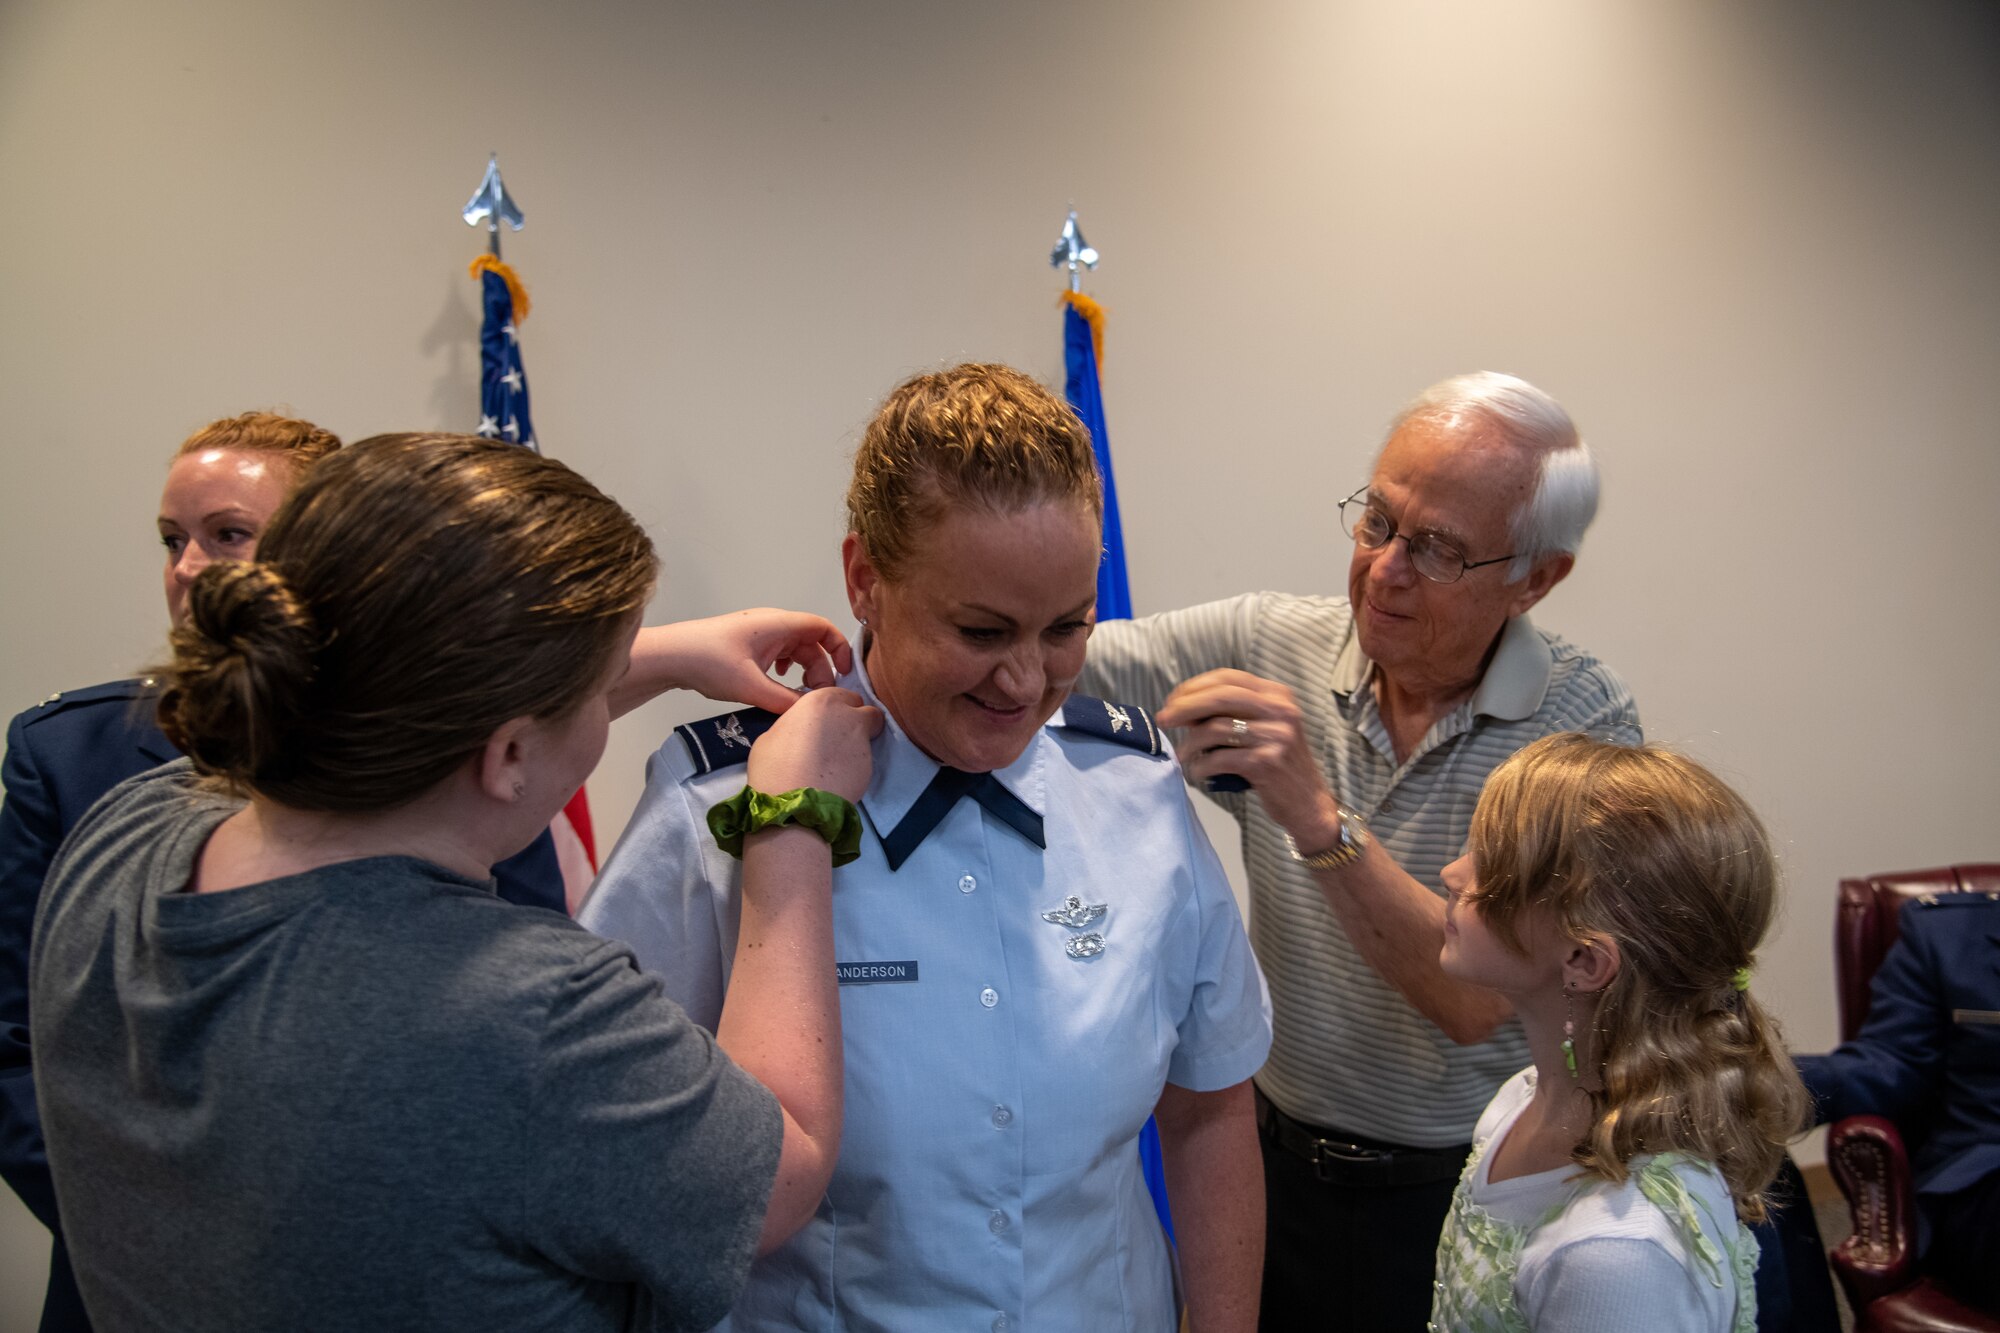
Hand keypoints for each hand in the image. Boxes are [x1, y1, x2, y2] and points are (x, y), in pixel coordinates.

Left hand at [624, 609, 852, 718]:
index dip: (839, 647)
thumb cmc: (709, 662)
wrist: (671, 656)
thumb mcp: (751, 686)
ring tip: (800, 696)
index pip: (822, 627)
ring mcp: (758, 634)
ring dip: (803, 672)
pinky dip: (786, 670)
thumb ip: (785, 701)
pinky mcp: (747, 645)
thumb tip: (809, 711)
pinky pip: (778, 655)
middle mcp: (772, 625)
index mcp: (778, 624)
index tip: (844, 673)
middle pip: (811, 643)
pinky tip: (778, 686)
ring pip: (794, 651)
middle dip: (820, 670)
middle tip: (818, 698)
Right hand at [747, 688, 881, 801]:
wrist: (794, 805)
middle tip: (838, 739)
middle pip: (866, 710)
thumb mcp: (773, 735)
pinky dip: (856, 767)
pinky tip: (839, 780)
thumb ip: (795, 724)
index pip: (843, 694)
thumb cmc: (774, 766)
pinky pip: (866, 760)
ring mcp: (863, 741)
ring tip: (838, 763)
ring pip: (871, 735)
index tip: (827, 722)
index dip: (837, 708)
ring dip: (858, 743)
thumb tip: (801, 732)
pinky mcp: (871, 767)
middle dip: (857, 721)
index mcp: (822, 700)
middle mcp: (848, 715)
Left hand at [1155, 669, 1343, 851]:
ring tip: (1183, 755)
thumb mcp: (1263, 727)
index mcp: (1277, 695)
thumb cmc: (1278, 763)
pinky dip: (1201, 766)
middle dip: (1184, 706)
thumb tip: (1182, 707)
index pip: (1228, 678)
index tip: (1173, 699)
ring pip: (1215, 729)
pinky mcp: (1266, 762)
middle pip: (1219, 697)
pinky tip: (1198, 772)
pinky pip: (1219, 758)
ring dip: (1190, 743)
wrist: (1308, 803)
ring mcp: (1275, 736)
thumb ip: (1232, 712)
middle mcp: (1280, 710)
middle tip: (1163, 719)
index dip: (1195, 686)